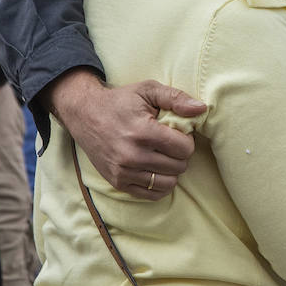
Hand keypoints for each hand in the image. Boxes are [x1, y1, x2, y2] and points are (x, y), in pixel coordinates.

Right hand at [48, 69, 206, 199]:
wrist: (84, 113)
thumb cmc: (120, 100)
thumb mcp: (148, 90)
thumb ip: (176, 98)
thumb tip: (201, 109)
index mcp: (143, 132)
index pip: (185, 149)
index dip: (186, 139)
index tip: (177, 132)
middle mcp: (132, 155)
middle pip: (179, 166)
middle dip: (180, 154)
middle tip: (169, 143)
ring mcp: (124, 172)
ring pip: (168, 183)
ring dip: (171, 170)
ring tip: (162, 155)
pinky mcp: (117, 182)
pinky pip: (152, 194)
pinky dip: (159, 184)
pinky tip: (155, 168)